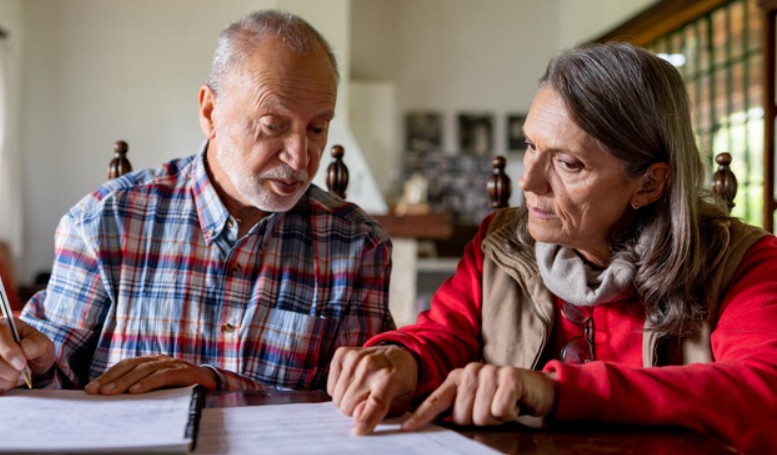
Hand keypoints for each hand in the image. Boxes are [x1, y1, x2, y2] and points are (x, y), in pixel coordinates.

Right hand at [0, 317, 54, 391]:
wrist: (31, 366)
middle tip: (21, 371)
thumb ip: (37, 345)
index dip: (9, 352)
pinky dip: (1, 385)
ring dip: (6, 379)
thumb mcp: (44, 345)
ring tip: (16, 375)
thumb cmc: (36, 351)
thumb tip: (23, 350)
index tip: (22, 364)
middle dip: (8, 370)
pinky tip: (8, 380)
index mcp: (4, 325)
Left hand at [84, 355, 217, 394]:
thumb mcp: (159, 387)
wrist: (213, 383)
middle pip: (131, 366)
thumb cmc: (182, 387)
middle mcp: (160, 359)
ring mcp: (172, 363)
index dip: (108, 375)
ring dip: (125, 381)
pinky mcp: (184, 371)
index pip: (125, 365)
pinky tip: (135, 391)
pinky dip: (148, 382)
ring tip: (110, 392)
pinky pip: (163, 376)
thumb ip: (140, 388)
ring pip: (144, 369)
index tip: (90, 388)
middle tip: (95, 391)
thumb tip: (112, 397)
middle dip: (111, 379)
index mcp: (151, 361)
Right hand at [327, 345, 417, 434]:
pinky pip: (330, 387)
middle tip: (367, 400)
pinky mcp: (342, 353)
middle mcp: (371, 365)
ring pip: (337, 397)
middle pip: (348, 405)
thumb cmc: (400, 383)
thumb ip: (381, 412)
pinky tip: (353, 380)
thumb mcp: (401, 402)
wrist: (397, 355)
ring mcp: (355, 357)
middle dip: (355, 410)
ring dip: (347, 399)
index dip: (366, 419)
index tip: (357, 431)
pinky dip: (338, 389)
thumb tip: (357, 415)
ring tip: (362, 389)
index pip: (376, 402)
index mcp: (390, 378)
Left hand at [401, 363, 556, 430]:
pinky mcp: (510, 376)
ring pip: (482, 415)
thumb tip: (434, 424)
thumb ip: (455, 409)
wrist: (535, 388)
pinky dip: (509, 413)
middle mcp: (470, 371)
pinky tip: (514, 402)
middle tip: (491, 410)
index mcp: (457, 378)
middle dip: (478, 420)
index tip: (406, 429)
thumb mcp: (476, 403)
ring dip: (495, 418)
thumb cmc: (501, 398)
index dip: (422, 417)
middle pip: (462, 415)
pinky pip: (500, 410)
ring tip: (502, 405)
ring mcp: (490, 372)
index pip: (436, 400)